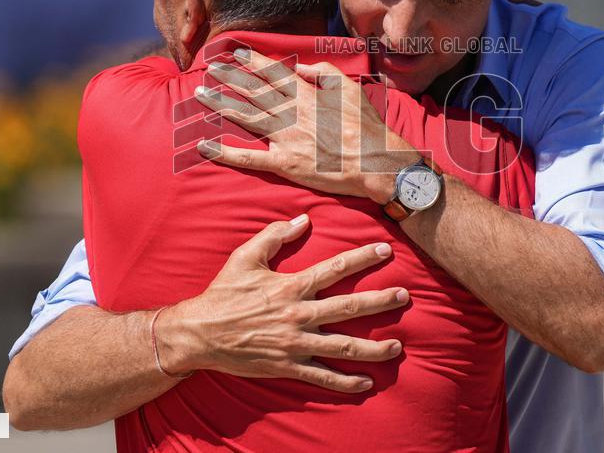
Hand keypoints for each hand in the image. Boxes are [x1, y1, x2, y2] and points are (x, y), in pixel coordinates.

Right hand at [157, 214, 408, 392]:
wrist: (198, 334)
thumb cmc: (222, 293)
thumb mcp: (245, 257)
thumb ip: (274, 235)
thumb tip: (303, 219)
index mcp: (291, 286)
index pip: (335, 269)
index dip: (362, 258)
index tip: (386, 251)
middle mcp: (298, 315)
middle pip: (349, 308)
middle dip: (380, 302)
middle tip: (405, 296)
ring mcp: (295, 343)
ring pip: (343, 346)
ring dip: (373, 348)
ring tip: (397, 346)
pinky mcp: (288, 366)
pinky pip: (322, 376)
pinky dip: (346, 382)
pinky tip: (366, 383)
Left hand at [193, 48, 417, 202]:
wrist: (375, 162)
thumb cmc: (366, 127)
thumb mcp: (350, 89)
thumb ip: (323, 72)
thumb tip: (299, 67)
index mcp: (307, 94)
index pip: (274, 73)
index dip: (253, 62)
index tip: (237, 53)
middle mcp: (292, 113)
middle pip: (254, 92)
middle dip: (230, 78)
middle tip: (211, 68)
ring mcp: (286, 139)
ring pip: (247, 117)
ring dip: (221, 104)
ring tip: (200, 94)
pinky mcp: (285, 164)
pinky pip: (250, 158)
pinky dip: (226, 152)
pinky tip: (205, 146)